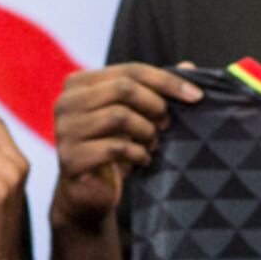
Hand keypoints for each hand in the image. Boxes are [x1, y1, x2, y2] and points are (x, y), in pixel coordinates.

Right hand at [52, 64, 198, 231]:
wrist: (88, 193)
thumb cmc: (111, 147)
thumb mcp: (132, 114)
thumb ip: (155, 89)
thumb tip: (189, 65)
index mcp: (78, 83)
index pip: (129, 70)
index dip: (166, 81)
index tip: (196, 96)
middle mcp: (65, 102)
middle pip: (123, 89)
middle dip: (155, 105)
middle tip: (167, 124)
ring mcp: (64, 131)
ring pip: (119, 116)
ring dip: (146, 131)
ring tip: (153, 143)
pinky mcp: (70, 159)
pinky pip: (114, 148)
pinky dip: (137, 154)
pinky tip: (142, 160)